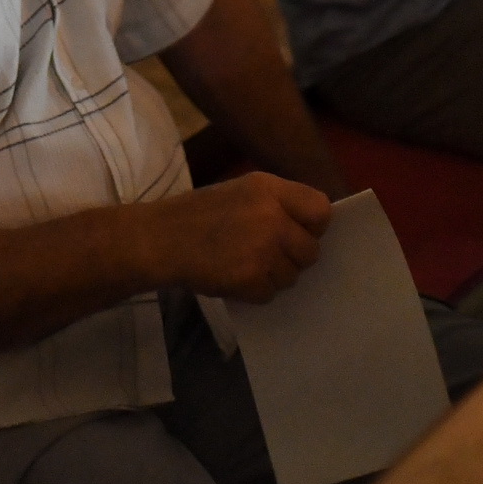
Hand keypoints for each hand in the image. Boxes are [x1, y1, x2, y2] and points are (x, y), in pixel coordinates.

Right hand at [139, 174, 332, 302]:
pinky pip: (270, 294)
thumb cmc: (200, 213)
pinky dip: (255, 292)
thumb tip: (310, 228)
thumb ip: (277, 204)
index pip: (321, 210)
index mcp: (270, 190)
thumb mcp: (242, 191)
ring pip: (292, 276)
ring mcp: (263, 250)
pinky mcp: (251, 279)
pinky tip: (234, 277)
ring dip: (273, 276)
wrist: (161, 239)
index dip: (313, 226)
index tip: (299, 232)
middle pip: (310, 251)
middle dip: (293, 257)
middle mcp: (272, 217)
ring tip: (245, 264)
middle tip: (266, 254)